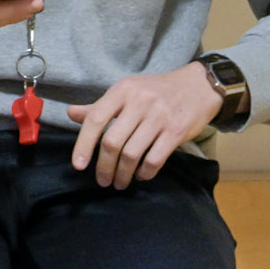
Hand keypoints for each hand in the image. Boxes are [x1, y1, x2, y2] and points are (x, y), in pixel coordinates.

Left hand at [67, 63, 222, 187]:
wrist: (198, 85)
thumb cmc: (157, 91)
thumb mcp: (127, 91)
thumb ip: (99, 106)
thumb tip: (71, 114)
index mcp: (123, 90)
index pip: (95, 119)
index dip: (83, 144)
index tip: (78, 165)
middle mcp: (140, 102)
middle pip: (112, 142)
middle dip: (104, 167)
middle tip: (102, 180)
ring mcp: (159, 116)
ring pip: (132, 154)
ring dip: (123, 174)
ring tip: (119, 182)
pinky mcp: (176, 131)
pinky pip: (154, 159)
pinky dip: (144, 172)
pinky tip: (141, 175)